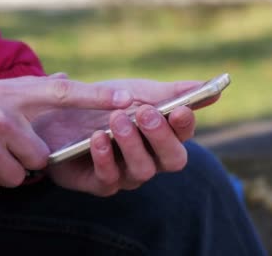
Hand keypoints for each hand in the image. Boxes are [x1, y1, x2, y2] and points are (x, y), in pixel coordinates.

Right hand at [0, 76, 132, 197]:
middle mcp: (2, 117)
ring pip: (19, 177)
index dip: (98, 98)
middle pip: (41, 156)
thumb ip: (26, 90)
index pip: (62, 93)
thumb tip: (63, 79)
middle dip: (23, 160)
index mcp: (9, 94)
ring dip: (0, 173)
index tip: (130, 101)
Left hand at [33, 79, 202, 196]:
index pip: (184, 136)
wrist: (57, 115)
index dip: (185, 125)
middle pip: (172, 160)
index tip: (180, 108)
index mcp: (162, 137)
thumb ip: (171, 92)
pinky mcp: (99, 184)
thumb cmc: (102, 105)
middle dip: (160, 136)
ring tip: (116, 119)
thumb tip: (213, 87)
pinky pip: (108, 180)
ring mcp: (126, 174)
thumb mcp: (135, 91)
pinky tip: (97, 137)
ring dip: (131, 144)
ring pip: (142, 171)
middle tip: (145, 113)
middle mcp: (150, 160)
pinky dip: (105, 158)